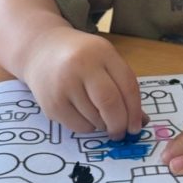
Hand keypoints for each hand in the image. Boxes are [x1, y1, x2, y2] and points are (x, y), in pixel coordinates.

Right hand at [21, 26, 143, 138]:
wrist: (41, 50)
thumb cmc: (81, 57)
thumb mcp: (105, 61)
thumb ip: (124, 87)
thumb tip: (141, 122)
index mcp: (102, 52)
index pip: (127, 85)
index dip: (135, 111)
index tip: (136, 126)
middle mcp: (81, 65)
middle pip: (109, 102)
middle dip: (120, 123)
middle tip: (121, 132)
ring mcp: (63, 84)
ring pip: (94, 118)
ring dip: (103, 125)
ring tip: (98, 115)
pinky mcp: (51, 103)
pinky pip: (78, 126)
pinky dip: (87, 127)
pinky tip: (83, 114)